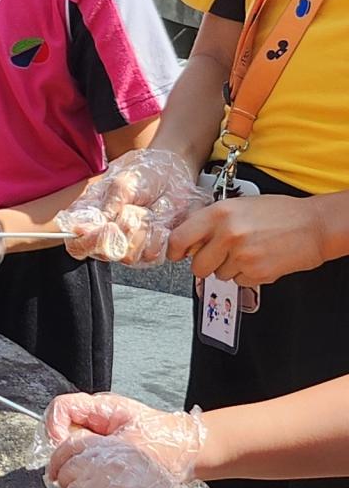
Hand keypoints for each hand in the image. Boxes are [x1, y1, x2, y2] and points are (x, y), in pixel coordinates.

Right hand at [41, 392, 205, 483]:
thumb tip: (71, 451)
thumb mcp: (131, 444)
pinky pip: (83, 453)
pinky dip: (82, 464)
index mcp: (102, 407)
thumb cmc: (167, 443)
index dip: (54, 425)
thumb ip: (99, 446)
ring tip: (81, 474)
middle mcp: (97, 416)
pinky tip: (92, 476)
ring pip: (70, 441)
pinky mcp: (105, 446)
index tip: (60, 445)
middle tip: (68, 466)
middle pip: (61, 425)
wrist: (190, 450)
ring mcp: (100, 430)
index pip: (62, 407)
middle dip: (62, 446)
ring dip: (72, 458)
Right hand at [55, 150, 209, 266]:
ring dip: (139, 231)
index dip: (86, 242)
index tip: (104, 226)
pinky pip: (152, 255)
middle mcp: (108, 238)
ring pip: (128, 256)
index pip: (76, 245)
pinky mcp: (152, 250)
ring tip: (144, 211)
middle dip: (119, 231)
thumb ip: (106, 207)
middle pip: (103, 254)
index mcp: (91, 222)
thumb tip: (87, 228)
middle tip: (128, 210)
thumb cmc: (142, 175)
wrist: (173, 172)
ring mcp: (130, 246)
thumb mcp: (121, 186)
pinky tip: (158, 221)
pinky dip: (157, 236)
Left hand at [168, 194, 329, 286]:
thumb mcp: (238, 205)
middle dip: (205, 264)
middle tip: (218, 255)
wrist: (314, 226)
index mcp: (219, 213)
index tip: (176, 254)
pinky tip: (258, 259)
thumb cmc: (279, 213)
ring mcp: (242, 256)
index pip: (180, 238)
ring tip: (247, 252)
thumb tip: (189, 238)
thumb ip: (211, 221)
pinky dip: (246, 275)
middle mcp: (228, 234)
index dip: (175, 249)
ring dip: (228, 268)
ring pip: (218, 275)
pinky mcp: (257, 273)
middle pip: (197, 266)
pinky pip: (239, 282)